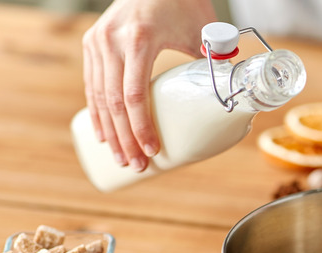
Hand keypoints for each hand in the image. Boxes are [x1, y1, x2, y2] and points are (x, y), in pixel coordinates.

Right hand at [82, 0, 215, 170]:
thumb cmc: (184, 2)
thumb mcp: (201, 29)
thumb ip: (212, 61)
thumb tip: (230, 95)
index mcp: (139, 40)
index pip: (135, 94)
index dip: (142, 127)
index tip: (152, 151)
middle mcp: (112, 41)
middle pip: (114, 102)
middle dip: (125, 139)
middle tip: (137, 166)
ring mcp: (98, 41)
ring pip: (98, 96)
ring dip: (109, 131)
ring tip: (121, 158)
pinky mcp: (92, 43)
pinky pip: (91, 84)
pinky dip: (96, 111)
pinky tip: (102, 134)